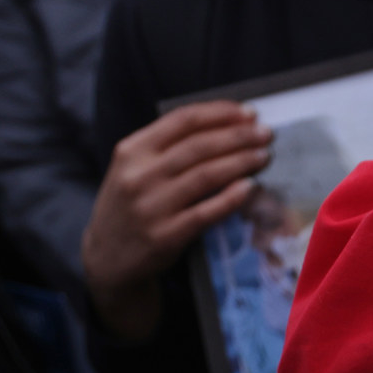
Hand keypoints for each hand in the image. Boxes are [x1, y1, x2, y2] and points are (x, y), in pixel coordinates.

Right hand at [82, 101, 273, 339]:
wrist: (107, 259)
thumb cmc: (130, 204)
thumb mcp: (132, 167)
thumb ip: (166, 145)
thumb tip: (226, 124)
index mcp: (131, 150)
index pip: (183, 120)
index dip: (220, 113)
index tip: (248, 113)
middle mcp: (138, 176)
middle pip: (200, 146)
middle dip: (239, 136)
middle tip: (265, 134)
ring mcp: (151, 207)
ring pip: (206, 175)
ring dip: (241, 162)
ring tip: (264, 156)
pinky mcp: (164, 236)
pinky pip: (206, 212)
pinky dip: (231, 198)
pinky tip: (250, 187)